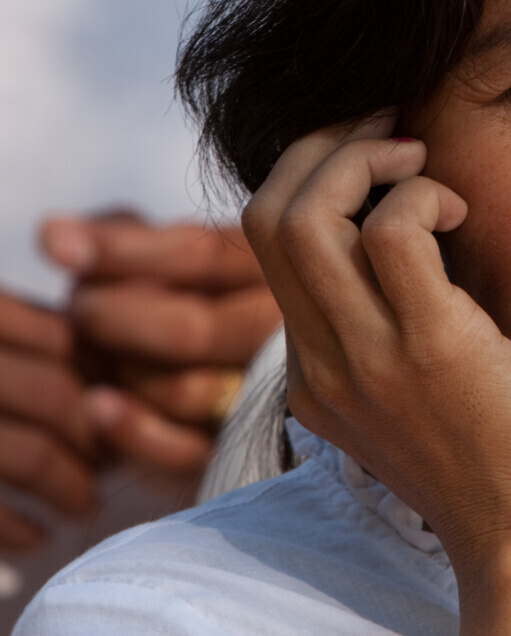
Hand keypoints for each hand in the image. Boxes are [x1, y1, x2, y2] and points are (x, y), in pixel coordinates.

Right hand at [0, 289, 94, 548]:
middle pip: (59, 396)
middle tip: (113, 462)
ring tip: (84, 503)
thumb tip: (116, 359)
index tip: (126, 402)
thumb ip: (26, 327)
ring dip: (72, 488)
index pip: (65, 338)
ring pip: (31, 454)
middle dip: (99, 436)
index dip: (106, 374)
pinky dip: (21, 529)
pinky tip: (37, 534)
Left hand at [40, 215, 282, 469]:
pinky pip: (186, 451)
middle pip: (188, 329)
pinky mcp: (242, 447)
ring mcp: (266, 393)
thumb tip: (53, 234)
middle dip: (110, 318)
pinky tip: (99, 404)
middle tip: (78, 308)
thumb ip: (124, 236)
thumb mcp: (183, 254)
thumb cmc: (213, 297)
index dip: (120, 250)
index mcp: (274, 269)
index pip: (200, 254)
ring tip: (91, 352)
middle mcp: (280, 331)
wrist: (271, 373)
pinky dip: (133, 428)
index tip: (55, 245)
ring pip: (182, 391)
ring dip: (120, 370)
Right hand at [241, 116, 510, 631]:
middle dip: (322, 147)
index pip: (271, 246)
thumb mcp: (420, 394)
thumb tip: (414, 244)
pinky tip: (461, 209)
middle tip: (389, 127)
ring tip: (419, 159)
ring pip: (304, 215)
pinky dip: (421, 195)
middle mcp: (323, 362)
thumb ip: (398, 330)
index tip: (376, 153)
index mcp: (316, 373)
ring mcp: (368, 355)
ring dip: (362, 158)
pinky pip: (390, 230)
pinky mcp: (430, 346)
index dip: (315, 178)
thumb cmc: (498, 458)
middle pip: (267, 215)